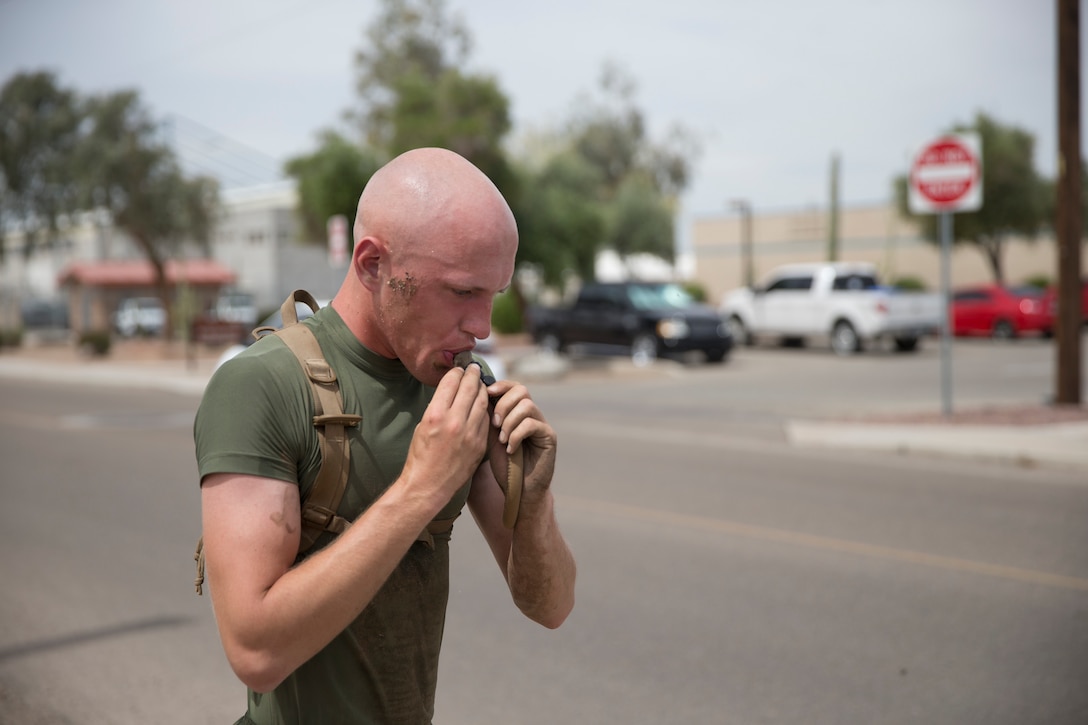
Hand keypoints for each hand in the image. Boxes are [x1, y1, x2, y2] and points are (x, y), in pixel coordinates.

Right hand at [402, 364, 490, 501]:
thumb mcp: (422, 426)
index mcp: (435, 415)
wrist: (428, 485)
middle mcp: (454, 422)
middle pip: (470, 388)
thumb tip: (450, 391)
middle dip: (472, 374)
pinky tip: (482, 406)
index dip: (456, 372)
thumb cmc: (420, 456)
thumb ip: (438, 407)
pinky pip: (485, 420)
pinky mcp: (480, 444)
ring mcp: (470, 434)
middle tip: (473, 368)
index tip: (459, 368)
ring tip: (480, 383)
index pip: (451, 382)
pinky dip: (484, 410)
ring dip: (482, 390)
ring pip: (482, 402)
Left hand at [485, 380, 556, 506]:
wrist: (519, 491)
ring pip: (527, 405)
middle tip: (495, 423)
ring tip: (502, 440)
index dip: (500, 385)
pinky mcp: (549, 436)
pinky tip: (511, 449)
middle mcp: (532, 415)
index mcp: (517, 412)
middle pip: (522, 390)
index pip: (513, 387)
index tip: (486, 393)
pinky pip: (532, 424)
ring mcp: (542, 425)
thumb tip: (478, 393)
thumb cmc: (504, 466)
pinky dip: (516, 435)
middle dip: (503, 403)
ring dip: (509, 422)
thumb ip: (488, 417)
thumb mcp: (490, 437)